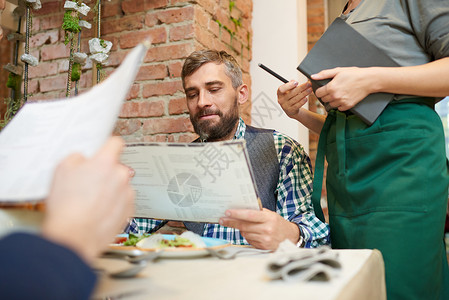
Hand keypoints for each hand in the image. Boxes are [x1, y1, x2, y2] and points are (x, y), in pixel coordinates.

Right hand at [42, 137, 134, 262]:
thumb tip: (83, 159)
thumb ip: (77, 158)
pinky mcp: (129, 210)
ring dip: (111, 190)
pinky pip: (123, 202)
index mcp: (106, 162)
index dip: (108, 146)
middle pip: (116, 167)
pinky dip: (114, 205)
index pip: (115, 143)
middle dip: (105, 172)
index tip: (105, 150)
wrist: (74, 236)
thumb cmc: (67, 206)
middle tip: (89, 183)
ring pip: (120, 185)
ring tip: (91, 202)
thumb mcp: (62, 170)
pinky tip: (98, 212)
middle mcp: (121, 176)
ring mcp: (127, 194)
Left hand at [219, 208, 299, 249]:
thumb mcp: (270, 214)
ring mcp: (265, 239)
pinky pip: (249, 240)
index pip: (250, 215)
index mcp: (269, 218)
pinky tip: (252, 233)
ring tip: (243, 225)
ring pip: (245, 233)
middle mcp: (267, 229)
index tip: (227, 212)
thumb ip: (258, 211)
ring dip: (241, 229)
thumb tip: (241, 208)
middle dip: (231, 222)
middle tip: (222, 220)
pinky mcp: (263, 247)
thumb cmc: (277, 223)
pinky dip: (247, 236)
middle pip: (244, 226)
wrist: (290, 237)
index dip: (237, 214)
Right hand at [277, 81, 311, 118]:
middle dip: (301, 88)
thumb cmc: (290, 97)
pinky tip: (306, 98)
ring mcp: (285, 106)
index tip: (297, 82)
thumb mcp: (288, 90)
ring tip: (310, 90)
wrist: (290, 109)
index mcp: (279, 93)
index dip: (289, 85)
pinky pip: (297, 105)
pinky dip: (302, 101)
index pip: (282, 89)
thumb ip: (291, 85)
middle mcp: (281, 100)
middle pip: (292, 93)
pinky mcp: (291, 110)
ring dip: (304, 93)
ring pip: (296, 99)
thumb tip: (293, 81)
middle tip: (308, 84)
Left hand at [312, 67, 375, 110]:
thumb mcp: (338, 71)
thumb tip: (312, 77)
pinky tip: (344, 97)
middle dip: (326, 95)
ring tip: (339, 92)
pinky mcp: (348, 106)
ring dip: (333, 100)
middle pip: (323, 99)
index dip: (320, 90)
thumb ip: (324, 74)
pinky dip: (340, 104)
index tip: (324, 88)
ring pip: (331, 105)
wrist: (368, 80)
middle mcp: (335, 96)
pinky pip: (339, 108)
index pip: (318, 93)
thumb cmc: (353, 74)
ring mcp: (341, 102)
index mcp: (331, 87)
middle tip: (333, 89)